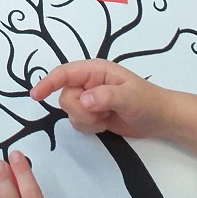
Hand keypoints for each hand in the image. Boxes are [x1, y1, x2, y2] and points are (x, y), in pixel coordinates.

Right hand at [31, 60, 170, 139]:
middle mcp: (87, 82)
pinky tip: (105, 124)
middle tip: (101, 115)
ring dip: (86, 120)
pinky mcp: (91, 113)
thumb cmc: (147, 102)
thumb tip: (83, 100)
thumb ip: (105, 96)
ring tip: (106, 119)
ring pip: (70, 111)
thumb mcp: (129, 97)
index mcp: (94, 70)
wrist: (160, 119)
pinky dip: (89, 127)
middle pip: (65, 97)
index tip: (36, 95)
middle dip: (80, 110)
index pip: (64, 73)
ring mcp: (88, 98)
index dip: (48, 82)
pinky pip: (77, 121)